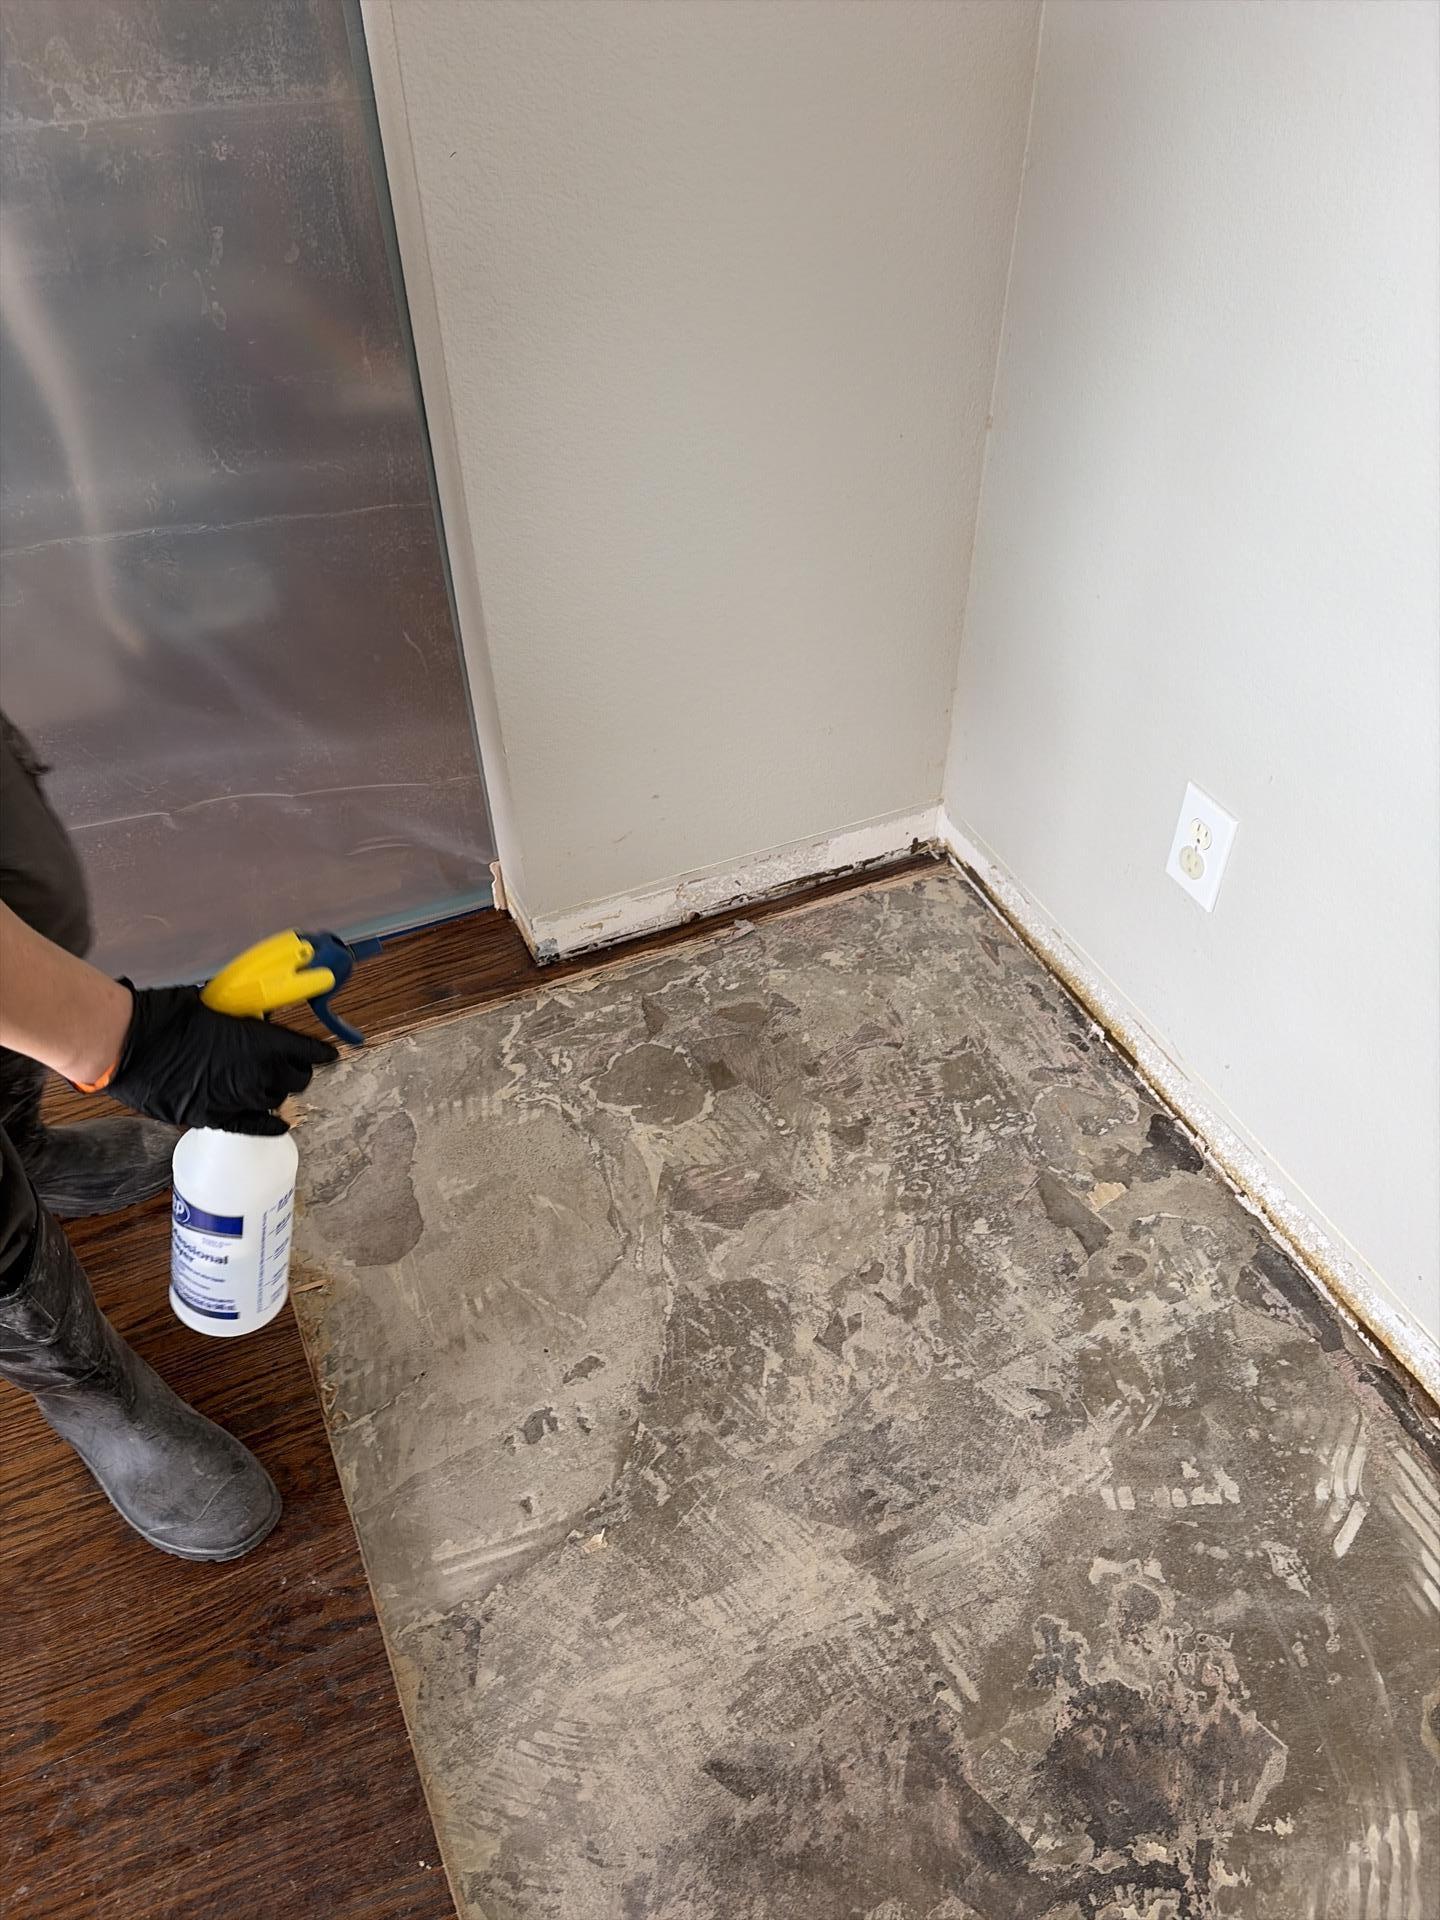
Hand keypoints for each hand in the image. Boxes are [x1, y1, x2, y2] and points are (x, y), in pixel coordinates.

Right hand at [108, 984, 338, 1134]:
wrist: (129, 1046)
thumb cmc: (167, 1016)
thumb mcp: (216, 1005)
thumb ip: (243, 1017)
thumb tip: (256, 1017)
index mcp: (261, 1042)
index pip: (307, 1051)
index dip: (319, 1052)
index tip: (328, 1053)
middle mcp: (257, 1074)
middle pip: (297, 1079)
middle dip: (298, 1071)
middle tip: (291, 1065)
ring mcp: (238, 1100)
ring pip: (276, 1101)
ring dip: (276, 1092)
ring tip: (270, 1085)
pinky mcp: (216, 1118)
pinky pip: (255, 1127)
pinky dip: (270, 1125)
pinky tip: (280, 1125)